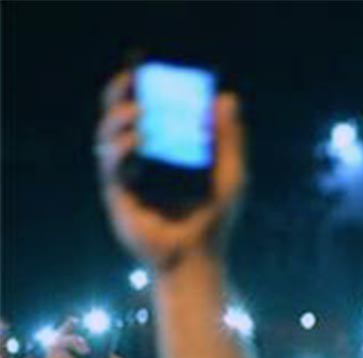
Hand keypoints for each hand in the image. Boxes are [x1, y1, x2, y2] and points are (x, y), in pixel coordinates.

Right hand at [95, 72, 244, 272]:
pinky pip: (109, 163)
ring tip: (139, 114)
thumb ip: (230, 138)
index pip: (144, 113)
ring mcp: (125, 178)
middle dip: (119, 96)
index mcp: (162, 153)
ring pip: (106, 137)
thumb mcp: (231, 174)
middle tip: (130, 80)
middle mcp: (139, 162)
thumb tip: (228, 97)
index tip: (145, 69)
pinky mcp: (116, 195)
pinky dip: (121, 147)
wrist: (199, 260)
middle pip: (117, 119)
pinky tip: (137, 139)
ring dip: (118, 120)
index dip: (141, 90)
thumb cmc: (215, 220)